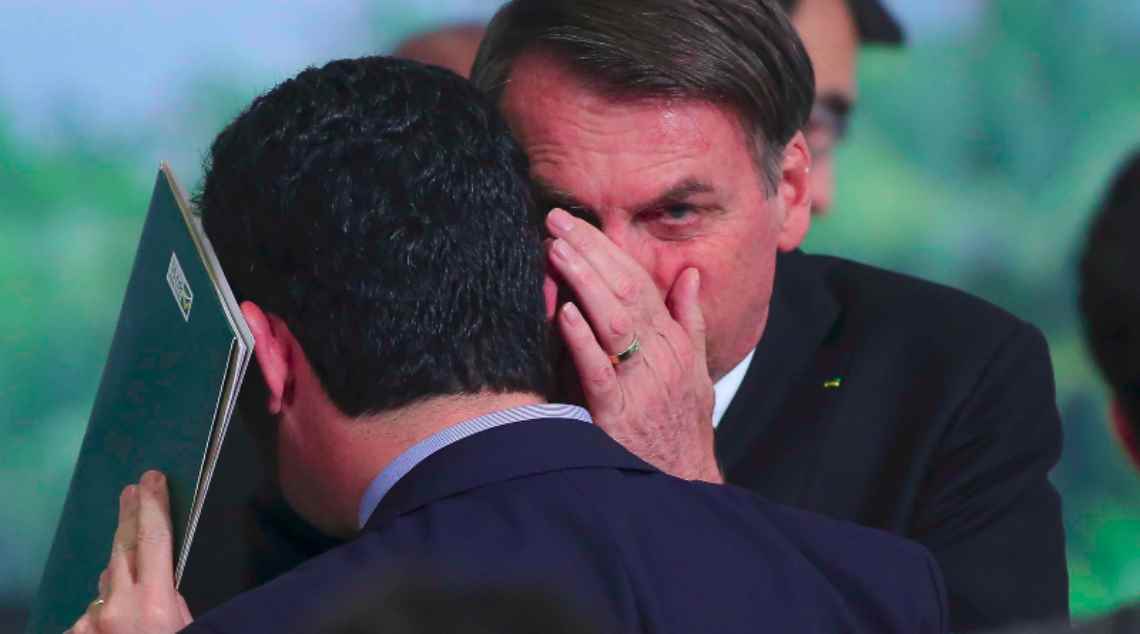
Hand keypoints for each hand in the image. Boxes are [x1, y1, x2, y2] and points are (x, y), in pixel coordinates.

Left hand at [68, 471, 192, 633]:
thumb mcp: (190, 627)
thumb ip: (168, 602)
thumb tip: (151, 582)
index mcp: (155, 602)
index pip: (154, 539)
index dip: (154, 505)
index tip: (152, 479)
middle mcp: (117, 607)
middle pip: (122, 549)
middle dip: (130, 516)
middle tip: (133, 490)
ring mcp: (91, 624)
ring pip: (105, 585)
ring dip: (118, 575)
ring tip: (133, 571)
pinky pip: (90, 615)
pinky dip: (102, 614)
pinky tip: (115, 625)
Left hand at [545, 209, 720, 482]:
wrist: (686, 483)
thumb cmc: (683, 425)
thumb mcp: (696, 369)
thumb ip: (689, 319)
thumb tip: (689, 275)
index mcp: (674, 341)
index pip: (640, 281)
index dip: (607, 249)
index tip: (576, 223)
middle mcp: (661, 355)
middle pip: (626, 290)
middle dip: (591, 251)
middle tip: (556, 219)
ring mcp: (642, 384)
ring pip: (614, 322)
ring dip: (584, 282)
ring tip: (556, 251)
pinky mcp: (619, 414)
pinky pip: (600, 372)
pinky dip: (583, 341)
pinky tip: (564, 313)